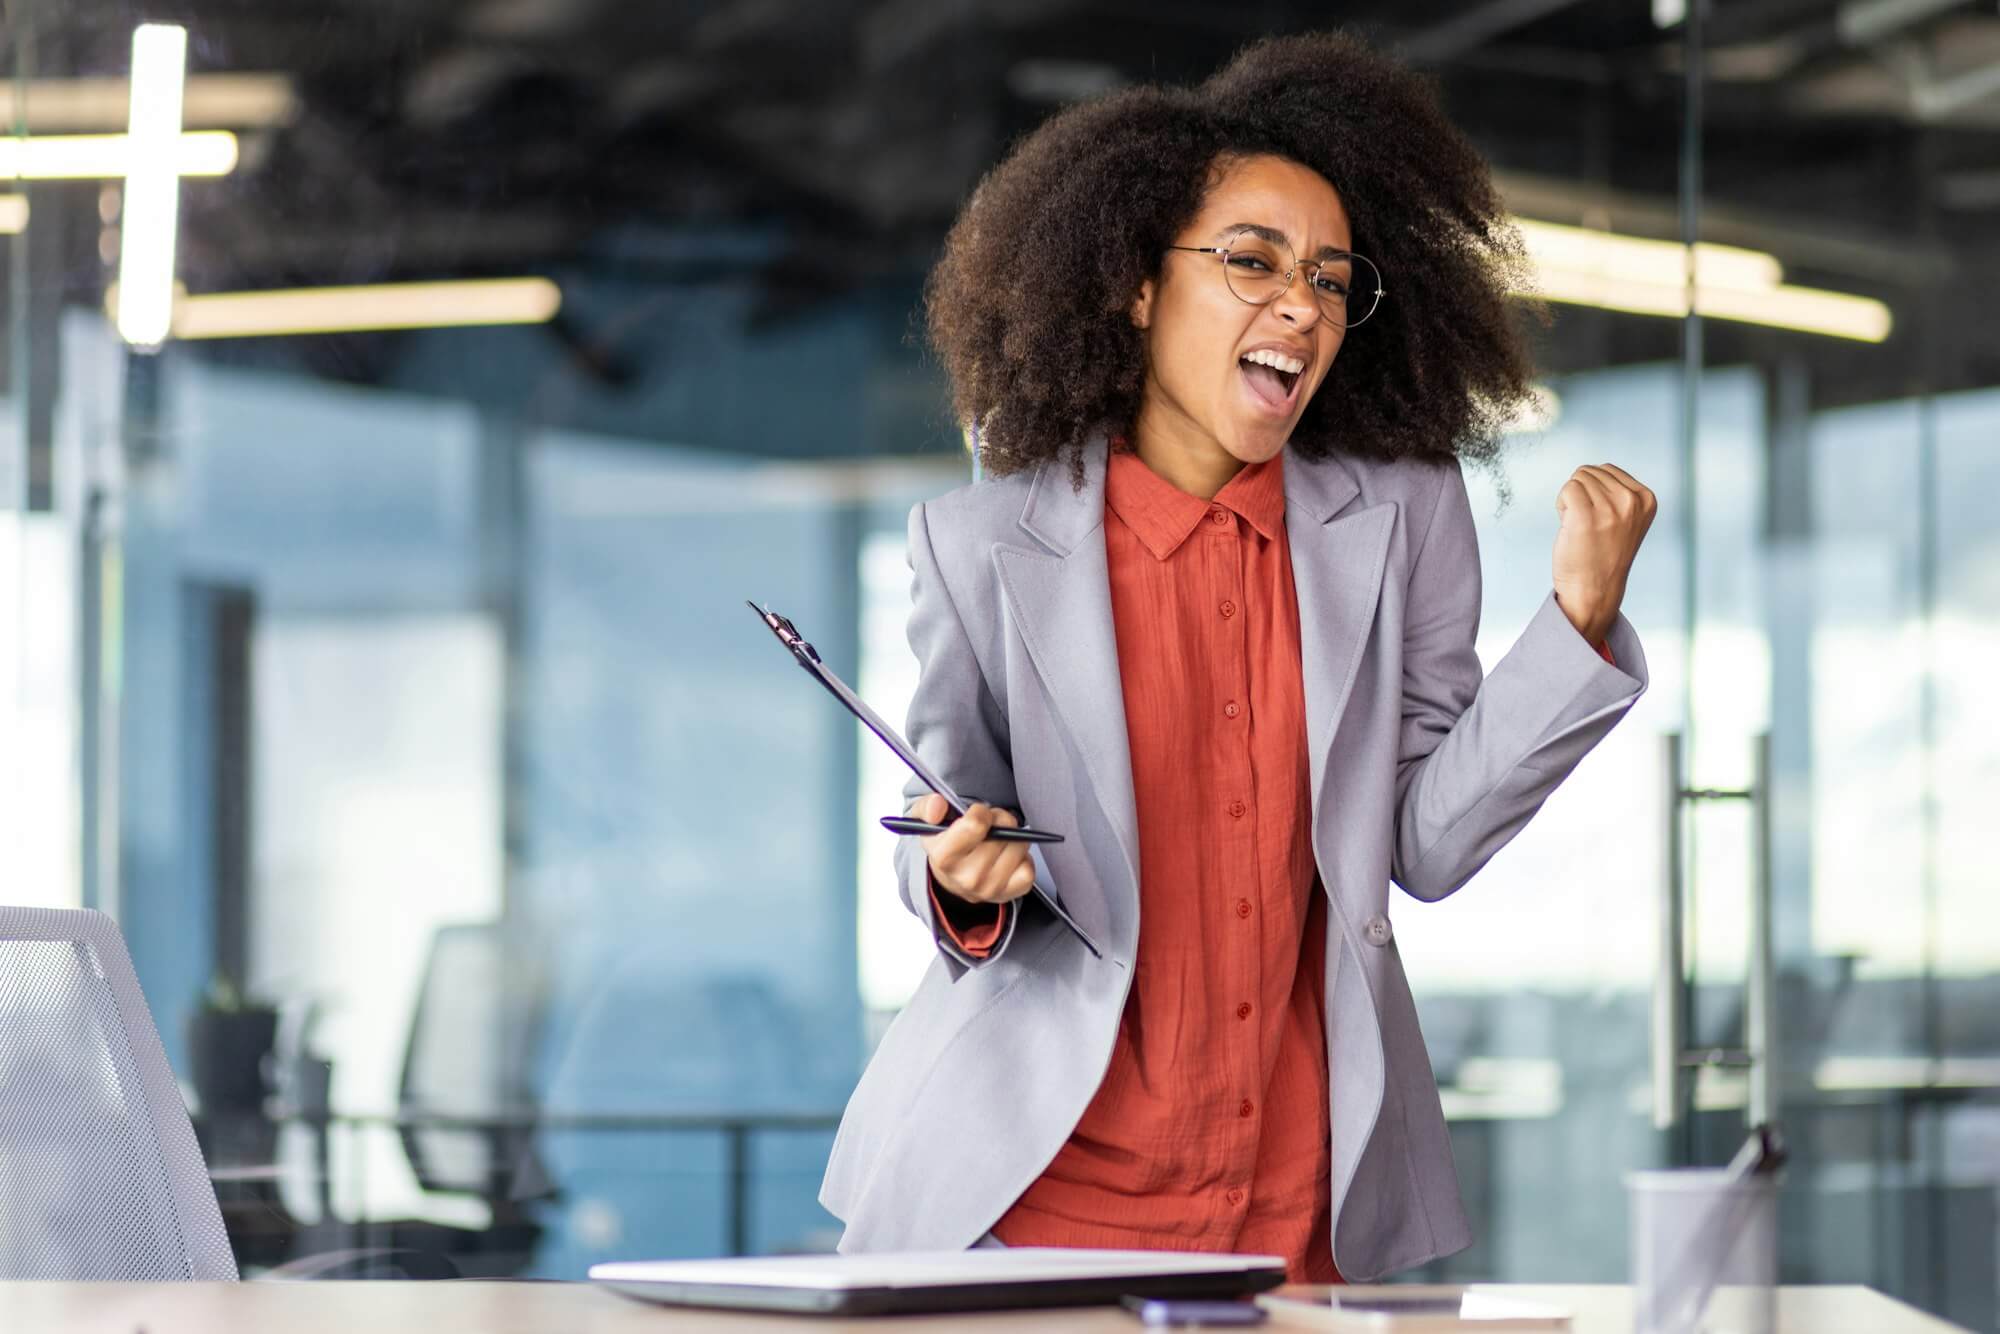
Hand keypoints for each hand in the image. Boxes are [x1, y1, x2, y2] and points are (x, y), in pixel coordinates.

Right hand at [913, 793, 1036, 904]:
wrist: (951, 880)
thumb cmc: (943, 845)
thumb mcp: (925, 822)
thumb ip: (927, 807)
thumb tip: (938, 806)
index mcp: (945, 857)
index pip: (977, 824)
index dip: (981, 812)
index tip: (976, 814)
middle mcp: (967, 877)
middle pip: (1004, 832)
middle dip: (1000, 820)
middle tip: (990, 824)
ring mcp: (989, 889)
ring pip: (1019, 847)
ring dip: (1014, 837)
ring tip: (999, 840)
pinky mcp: (1008, 894)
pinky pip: (1028, 869)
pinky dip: (1022, 858)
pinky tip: (1007, 856)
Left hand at [1552, 463, 1655, 649]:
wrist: (1594, 591)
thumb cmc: (1603, 556)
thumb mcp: (1626, 520)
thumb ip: (1618, 494)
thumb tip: (1593, 469)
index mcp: (1646, 499)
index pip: (1607, 469)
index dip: (1595, 491)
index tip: (1601, 519)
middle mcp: (1632, 501)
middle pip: (1590, 471)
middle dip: (1582, 494)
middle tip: (1588, 524)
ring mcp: (1610, 508)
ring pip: (1577, 479)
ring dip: (1571, 500)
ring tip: (1581, 527)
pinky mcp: (1586, 515)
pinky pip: (1567, 489)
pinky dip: (1561, 505)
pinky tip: (1569, 525)